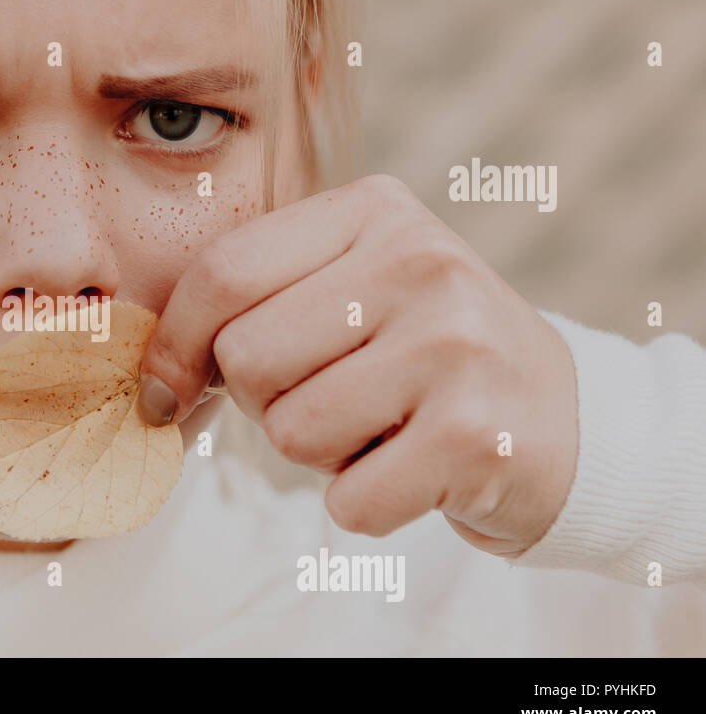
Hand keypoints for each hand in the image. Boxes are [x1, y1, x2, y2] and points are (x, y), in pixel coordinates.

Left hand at [137, 174, 579, 556]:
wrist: (559, 419)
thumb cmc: (420, 356)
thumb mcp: (350, 292)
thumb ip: (256, 304)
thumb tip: (154, 384)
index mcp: (373, 211)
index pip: (223, 272)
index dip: (173, 346)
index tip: (165, 394)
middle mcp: (420, 261)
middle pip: (245, 359)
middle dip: (266, 403)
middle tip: (332, 399)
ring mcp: (457, 344)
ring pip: (291, 432)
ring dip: (320, 454)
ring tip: (382, 426)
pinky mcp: (479, 434)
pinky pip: (348, 500)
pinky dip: (366, 503)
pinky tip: (414, 468)